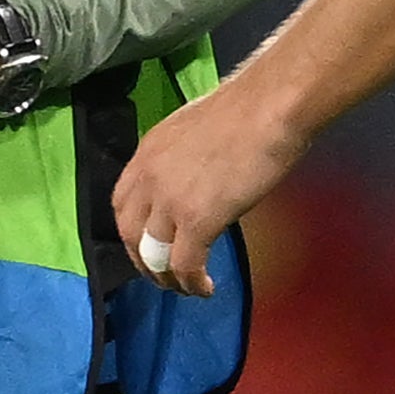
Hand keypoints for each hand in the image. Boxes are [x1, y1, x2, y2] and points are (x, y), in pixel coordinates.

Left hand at [112, 82, 310, 297]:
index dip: (132, 229)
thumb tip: (200, 173)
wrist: (272, 105)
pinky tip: (206, 288)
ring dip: (168, 277)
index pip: (122, 202)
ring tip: (185, 286)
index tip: (149, 241)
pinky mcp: (197, 221)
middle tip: (163, 273)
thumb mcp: (198, 127)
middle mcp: (148, 178)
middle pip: (131, 234)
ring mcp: (170, 202)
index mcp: (148, 152)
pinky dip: (192, 282)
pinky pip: (185, 264)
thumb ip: (185, 155)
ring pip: (154, 255)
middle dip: (144, 259)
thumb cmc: (251, 106)